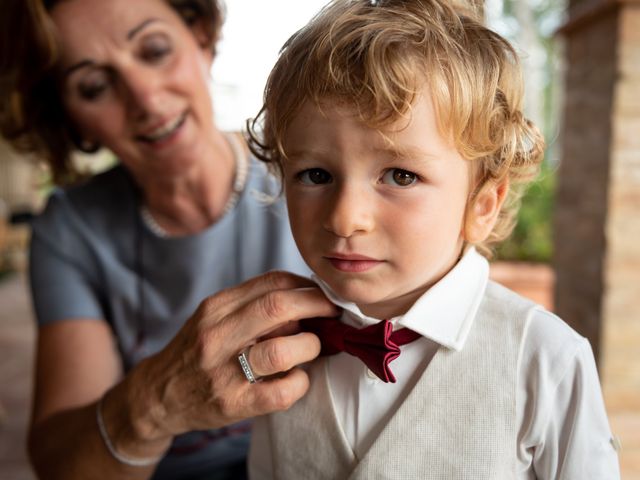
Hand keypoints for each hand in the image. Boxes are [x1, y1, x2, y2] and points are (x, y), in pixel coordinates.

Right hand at [132, 271, 337, 440]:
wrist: (158, 395)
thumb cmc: (197, 352)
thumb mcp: (215, 317)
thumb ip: (252, 305)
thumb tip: (306, 295)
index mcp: (216, 307)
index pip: (272, 282)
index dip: (306, 285)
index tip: (323, 292)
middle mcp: (217, 334)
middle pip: (278, 307)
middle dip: (317, 305)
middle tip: (333, 313)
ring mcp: (223, 371)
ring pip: (282, 350)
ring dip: (310, 346)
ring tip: (313, 348)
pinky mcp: (232, 404)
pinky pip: (280, 392)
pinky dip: (300, 383)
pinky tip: (298, 379)